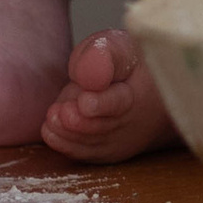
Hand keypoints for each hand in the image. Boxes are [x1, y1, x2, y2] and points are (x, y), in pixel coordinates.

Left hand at [39, 25, 174, 163]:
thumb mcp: (120, 47)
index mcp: (141, 92)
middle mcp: (135, 123)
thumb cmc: (128, 63)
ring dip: (69, 133)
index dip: (102, 104)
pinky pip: (89, 154)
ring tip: (52, 118)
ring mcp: (123, 141)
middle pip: (104, 127)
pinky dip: (69, 145)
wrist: (152, 93)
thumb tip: (84, 72)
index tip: (84, 103)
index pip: (122, 102)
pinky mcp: (110, 152)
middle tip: (57, 113)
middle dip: (79, 122)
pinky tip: (50, 132)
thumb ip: (101, 54)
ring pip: (93, 143)